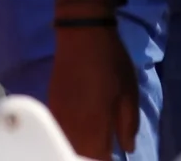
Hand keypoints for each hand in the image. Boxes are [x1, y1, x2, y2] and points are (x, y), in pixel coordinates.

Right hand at [46, 0, 137, 160]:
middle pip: (79, 153)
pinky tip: (78, 133)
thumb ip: (128, 124)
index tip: (113, 157)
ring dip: (79, 147)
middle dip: (91, 156)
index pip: (97, 159)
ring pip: (67, 142)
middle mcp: (72, 125)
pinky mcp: (52, 103)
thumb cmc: (111, 62)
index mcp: (95, 125)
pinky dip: (68, 135)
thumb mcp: (129, 93)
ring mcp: (59, 114)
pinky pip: (59, 129)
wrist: (82, 32)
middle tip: (104, 151)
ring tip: (92, 145)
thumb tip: (126, 147)